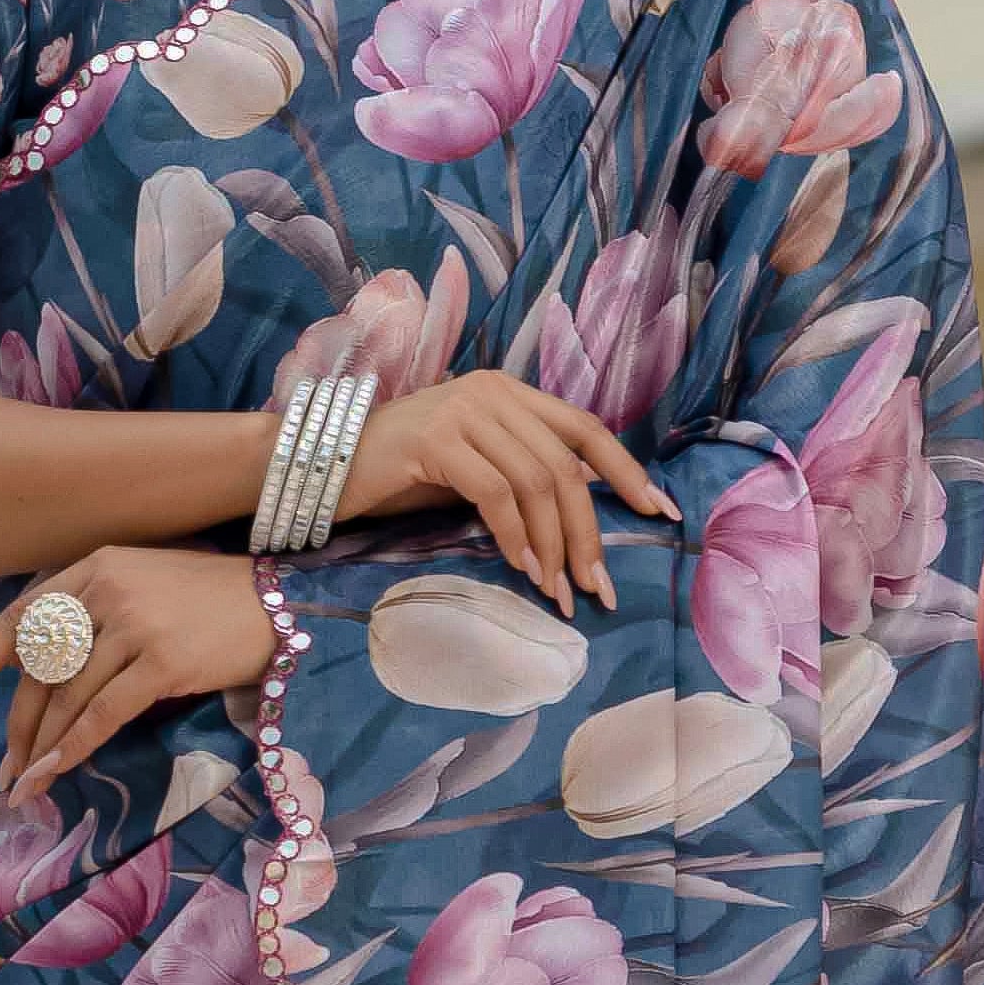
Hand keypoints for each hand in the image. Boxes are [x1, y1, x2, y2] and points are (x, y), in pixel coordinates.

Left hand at [0, 546, 278, 792]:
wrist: (283, 605)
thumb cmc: (213, 604)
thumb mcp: (144, 590)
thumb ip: (96, 618)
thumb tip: (49, 676)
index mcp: (94, 568)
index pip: (21, 618)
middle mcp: (106, 589)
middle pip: (40, 667)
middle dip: (17, 724)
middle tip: (5, 767)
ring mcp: (135, 624)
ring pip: (68, 696)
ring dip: (42, 747)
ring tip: (28, 784)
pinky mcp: (163, 660)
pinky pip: (103, 713)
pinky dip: (74, 747)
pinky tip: (56, 771)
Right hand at [345, 372, 675, 608]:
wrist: (324, 464)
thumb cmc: (400, 475)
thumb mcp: (475, 469)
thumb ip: (523, 476)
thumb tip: (579, 517)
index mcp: (510, 392)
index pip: (585, 428)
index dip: (627, 471)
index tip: (659, 513)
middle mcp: (493, 392)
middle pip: (566, 464)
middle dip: (588, 531)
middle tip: (598, 586)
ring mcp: (464, 411)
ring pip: (537, 481)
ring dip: (554, 544)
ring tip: (559, 591)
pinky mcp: (436, 440)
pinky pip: (495, 493)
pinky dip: (515, 536)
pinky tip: (522, 567)